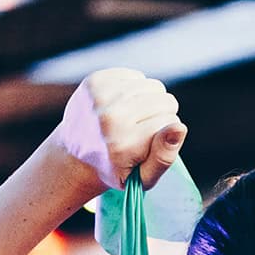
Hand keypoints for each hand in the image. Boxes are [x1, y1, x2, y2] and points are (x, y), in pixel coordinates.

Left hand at [57, 69, 185, 190]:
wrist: (75, 155)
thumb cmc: (116, 169)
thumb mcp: (142, 178)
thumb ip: (165, 157)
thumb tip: (179, 127)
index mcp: (123, 144)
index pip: (172, 123)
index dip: (166, 136)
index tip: (148, 146)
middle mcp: (110, 118)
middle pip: (166, 102)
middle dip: (161, 116)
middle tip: (141, 132)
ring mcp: (100, 96)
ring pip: (154, 87)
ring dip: (150, 102)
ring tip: (133, 119)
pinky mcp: (95, 81)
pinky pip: (137, 76)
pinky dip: (136, 90)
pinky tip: (122, 106)